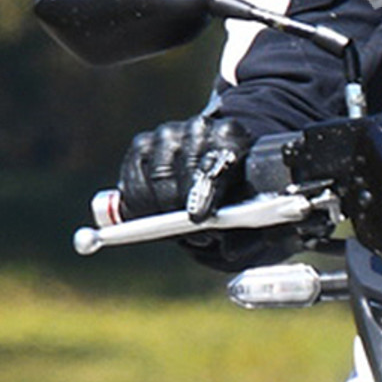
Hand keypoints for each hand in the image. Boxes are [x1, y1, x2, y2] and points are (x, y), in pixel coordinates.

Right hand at [118, 114, 252, 224]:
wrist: (215, 163)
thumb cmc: (234, 188)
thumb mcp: (248, 205)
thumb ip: (243, 229)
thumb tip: (230, 252)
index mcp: (232, 136)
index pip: (218, 163)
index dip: (206, 192)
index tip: (197, 217)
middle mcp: (198, 129)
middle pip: (184, 172)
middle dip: (185, 207)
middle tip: (193, 231)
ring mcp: (168, 134)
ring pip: (157, 180)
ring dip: (164, 209)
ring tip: (178, 222)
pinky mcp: (141, 144)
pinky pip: (134, 185)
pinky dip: (141, 206)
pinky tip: (156, 211)